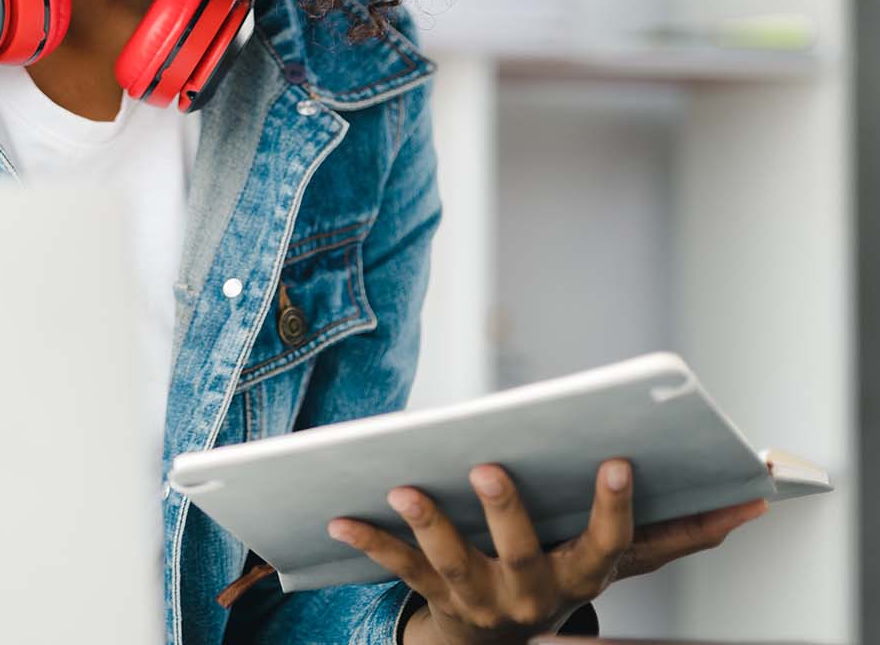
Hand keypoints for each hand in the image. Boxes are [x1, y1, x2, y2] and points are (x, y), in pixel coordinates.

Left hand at [327, 459, 768, 644]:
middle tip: (488, 466)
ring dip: (425, 522)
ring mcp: (478, 597)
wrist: (498, 644)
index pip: (606, 544)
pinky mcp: (432, 595)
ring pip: (449, 560)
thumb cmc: (563, 574)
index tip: (614, 460)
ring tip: (403, 487)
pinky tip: (335, 516)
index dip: (612, 507)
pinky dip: (366, 540)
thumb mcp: (620, 561)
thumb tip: (751, 504)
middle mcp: (531, 592)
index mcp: (581, 574)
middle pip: (519, 550)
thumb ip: (680, 534)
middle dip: (505, 510)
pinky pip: (396, 568)